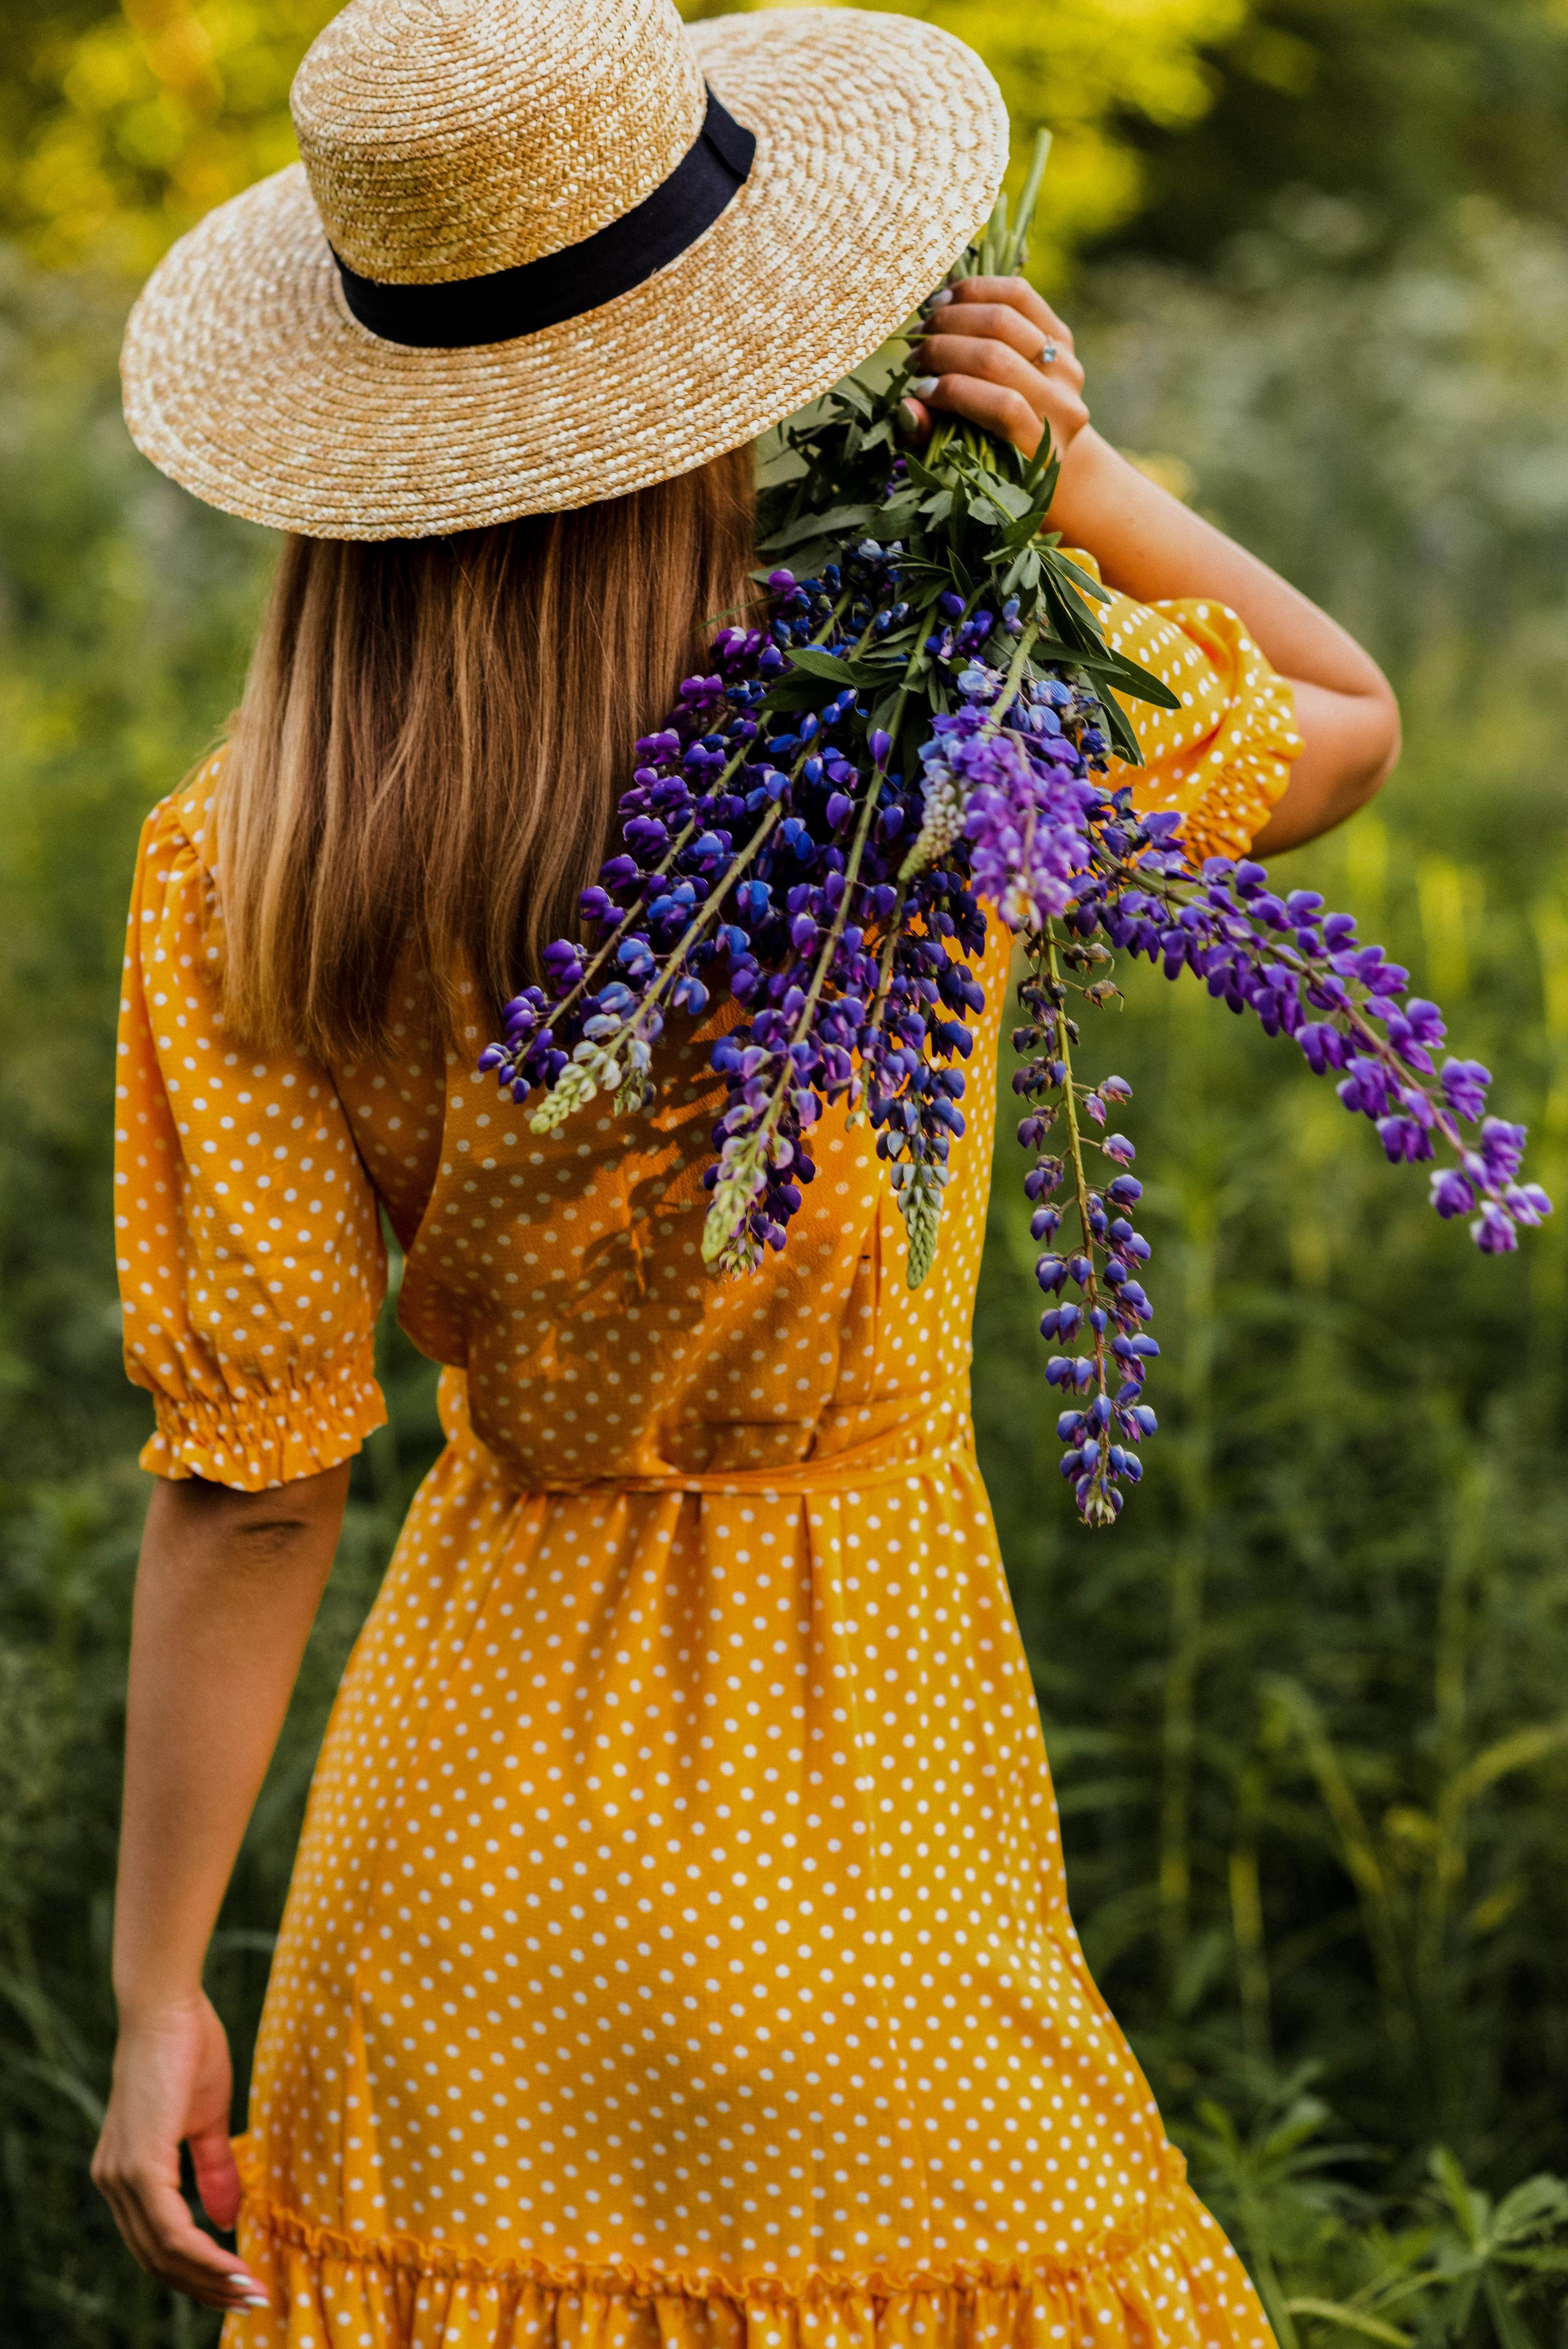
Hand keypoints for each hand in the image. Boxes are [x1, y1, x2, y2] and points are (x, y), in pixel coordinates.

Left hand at [91, 1993, 268, 2313]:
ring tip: (251, 2290)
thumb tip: (229, 2219)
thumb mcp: (207, 2118)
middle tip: (251, 2300)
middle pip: (155, 2260)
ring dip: (209, 2279)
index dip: (195, 2270)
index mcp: (123, 2172)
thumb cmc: (188, 2047)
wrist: (168, 2004)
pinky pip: (171, 2231)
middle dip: (205, 2287)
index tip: (239, 2282)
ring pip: (162, 2254)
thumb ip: (215, 2168)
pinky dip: (204, 2256)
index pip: (155, 2242)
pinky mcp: (139, 2166)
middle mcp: (112, 2182)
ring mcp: (121, 2176)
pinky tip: (234, 2264)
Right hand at [900, 275, 1089, 464]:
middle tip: (913, 355)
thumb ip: (931, 438)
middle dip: (944, 350)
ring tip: (923, 326)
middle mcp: (1062, 405)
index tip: (918, 389)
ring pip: (1003, 319)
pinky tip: (946, 299)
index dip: (955, 392)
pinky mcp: (1061, 332)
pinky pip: (1017, 294)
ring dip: (953, 317)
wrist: (1041, 441)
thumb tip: (908, 408)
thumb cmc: (989, 456)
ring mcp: (1066, 365)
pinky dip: (976, 291)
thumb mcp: (960, 458)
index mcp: (1043, 447)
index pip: (1004, 407)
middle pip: (998, 358)